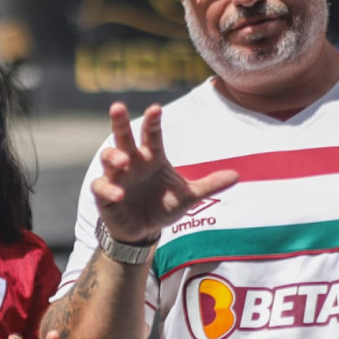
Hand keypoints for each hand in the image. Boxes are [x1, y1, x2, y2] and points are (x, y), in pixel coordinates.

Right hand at [92, 102, 238, 241]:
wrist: (144, 231)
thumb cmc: (162, 205)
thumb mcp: (188, 196)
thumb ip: (210, 185)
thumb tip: (237, 175)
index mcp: (151, 157)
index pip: (151, 134)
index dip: (152, 121)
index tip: (155, 109)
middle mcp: (132, 162)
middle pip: (123, 136)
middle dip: (119, 122)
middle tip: (118, 107)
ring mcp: (116, 177)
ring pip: (108, 158)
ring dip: (113, 156)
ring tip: (123, 160)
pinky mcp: (105, 195)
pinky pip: (101, 187)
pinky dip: (108, 189)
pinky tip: (119, 194)